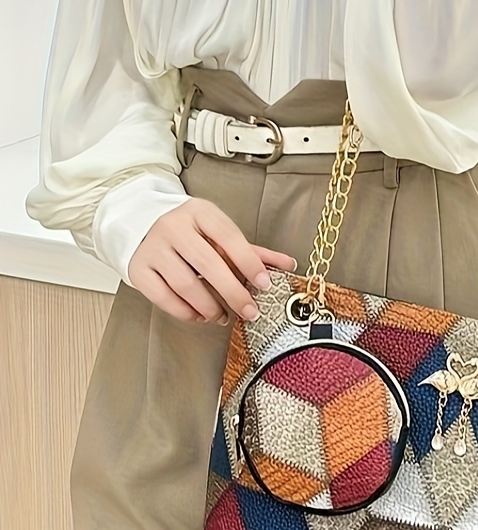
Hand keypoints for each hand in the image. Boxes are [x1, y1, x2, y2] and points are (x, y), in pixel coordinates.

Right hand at [128, 198, 296, 323]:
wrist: (139, 220)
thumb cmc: (189, 230)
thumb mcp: (219, 232)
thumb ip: (252, 251)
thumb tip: (288, 265)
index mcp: (200, 213)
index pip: (229, 237)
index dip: (249, 262)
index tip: (264, 283)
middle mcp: (174, 227)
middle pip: (208, 265)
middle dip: (234, 293)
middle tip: (249, 311)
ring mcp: (153, 248)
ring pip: (186, 285)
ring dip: (210, 307)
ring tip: (223, 316)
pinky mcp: (138, 268)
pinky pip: (163, 297)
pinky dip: (185, 312)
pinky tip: (199, 315)